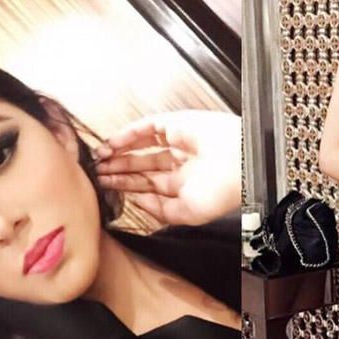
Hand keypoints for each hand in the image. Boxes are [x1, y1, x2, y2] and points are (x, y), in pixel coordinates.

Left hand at [92, 109, 240, 225]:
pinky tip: (112, 144)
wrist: (241, 165)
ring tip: (100, 160)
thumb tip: (137, 202)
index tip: (106, 188)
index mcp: (185, 186)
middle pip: (142, 166)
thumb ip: (160, 211)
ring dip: (120, 153)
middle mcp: (180, 164)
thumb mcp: (187, 214)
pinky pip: (146, 128)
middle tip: (97, 174)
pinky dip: (127, 135)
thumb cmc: (224, 192)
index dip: (126, 186)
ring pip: (141, 147)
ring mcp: (178, 143)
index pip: (149, 185)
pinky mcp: (176, 124)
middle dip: (119, 170)